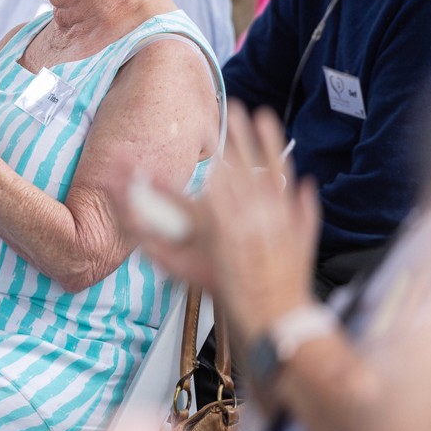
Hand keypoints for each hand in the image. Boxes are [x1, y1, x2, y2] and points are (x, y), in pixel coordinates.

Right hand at [111, 103, 318, 338]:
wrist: (276, 321)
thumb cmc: (230, 295)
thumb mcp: (184, 269)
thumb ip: (154, 243)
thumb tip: (129, 223)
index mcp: (223, 217)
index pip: (210, 174)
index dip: (204, 151)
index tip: (199, 127)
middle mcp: (255, 210)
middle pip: (244, 162)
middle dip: (237, 133)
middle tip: (232, 109)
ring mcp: (281, 216)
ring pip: (274, 170)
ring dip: (268, 143)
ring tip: (263, 117)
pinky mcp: (301, 229)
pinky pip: (302, 200)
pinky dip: (299, 187)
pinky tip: (300, 176)